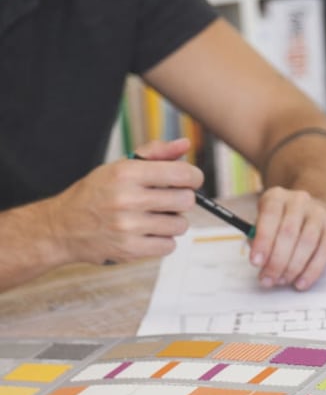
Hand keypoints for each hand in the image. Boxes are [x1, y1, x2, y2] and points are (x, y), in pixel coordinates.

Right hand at [46, 139, 200, 264]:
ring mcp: (128, 227)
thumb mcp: (119, 167)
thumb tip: (185, 145)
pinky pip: (170, 245)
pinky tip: (147, 233)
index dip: (194, 177)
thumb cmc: (96, 194)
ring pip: (180, 225)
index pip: (182, 174)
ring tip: (154, 217)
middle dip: (181, 199)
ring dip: (172, 222)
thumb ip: (155, 154)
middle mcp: (127, 199)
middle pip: (186, 200)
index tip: (190, 180)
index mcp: (125, 173)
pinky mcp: (130, 250)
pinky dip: (163, 240)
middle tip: (166, 200)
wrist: (63, 227)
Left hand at [249, 187, 325, 290]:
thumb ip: (260, 238)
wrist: (324, 210)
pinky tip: (301, 282)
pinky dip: (311, 272)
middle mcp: (300, 201)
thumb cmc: (288, 221)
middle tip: (268, 279)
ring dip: (292, 268)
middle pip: (288, 233)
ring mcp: (320, 214)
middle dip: (276, 262)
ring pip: (306, 244)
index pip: (269, 216)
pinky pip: (323, 253)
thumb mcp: (270, 221)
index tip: (255, 263)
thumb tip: (260, 262)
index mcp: (277, 197)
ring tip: (282, 281)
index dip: (262, 241)